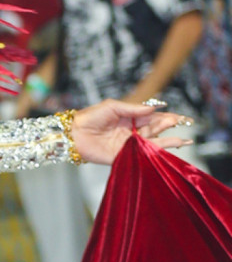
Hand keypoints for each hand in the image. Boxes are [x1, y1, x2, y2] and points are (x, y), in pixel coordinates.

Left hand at [71, 99, 192, 164]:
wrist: (75, 133)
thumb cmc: (90, 117)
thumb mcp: (111, 107)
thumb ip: (132, 108)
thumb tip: (153, 108)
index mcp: (129, 118)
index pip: (151, 117)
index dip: (165, 116)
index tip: (179, 117)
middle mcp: (132, 131)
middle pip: (155, 129)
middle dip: (170, 126)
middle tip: (184, 123)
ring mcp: (130, 144)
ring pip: (154, 142)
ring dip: (169, 141)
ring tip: (185, 140)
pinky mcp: (126, 155)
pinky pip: (143, 154)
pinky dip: (156, 153)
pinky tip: (168, 150)